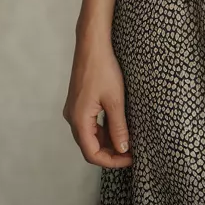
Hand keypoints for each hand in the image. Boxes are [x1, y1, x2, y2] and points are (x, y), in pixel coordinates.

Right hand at [63, 33, 132, 168]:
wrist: (92, 44)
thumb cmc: (103, 69)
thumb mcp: (115, 100)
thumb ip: (118, 126)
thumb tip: (123, 149)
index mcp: (79, 120)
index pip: (92, 154)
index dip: (111, 161)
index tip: (130, 159)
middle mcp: (72, 118)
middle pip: (89, 146)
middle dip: (110, 153)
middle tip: (131, 152)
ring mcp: (74, 110)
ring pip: (90, 135)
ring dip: (107, 141)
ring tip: (127, 141)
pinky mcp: (78, 102)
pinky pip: (89, 124)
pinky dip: (102, 129)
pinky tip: (117, 126)